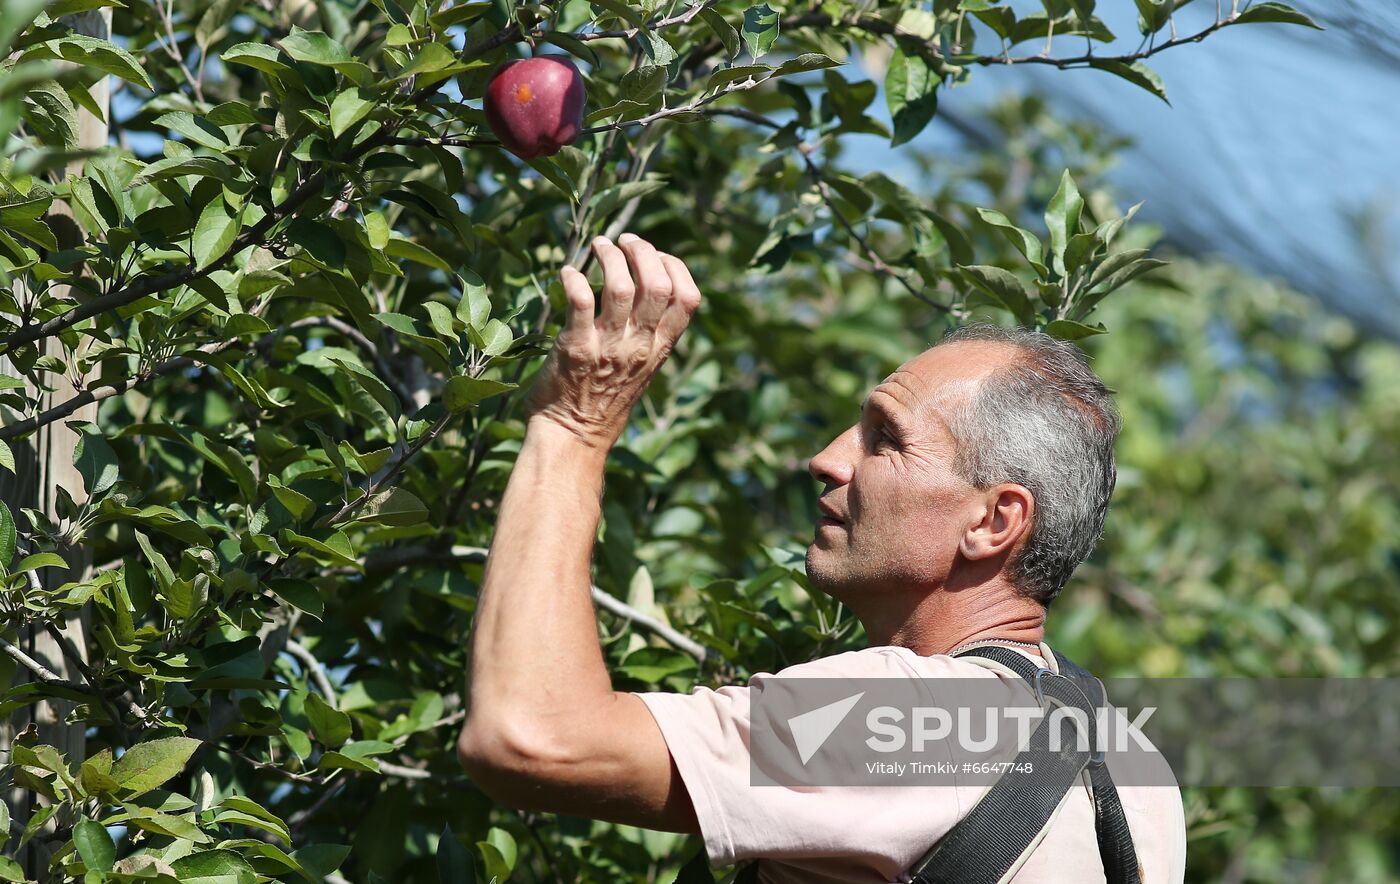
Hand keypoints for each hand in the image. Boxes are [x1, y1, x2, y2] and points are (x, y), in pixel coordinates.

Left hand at [523, 233, 702, 450]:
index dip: (675, 267)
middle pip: (657, 284)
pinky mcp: (575, 348)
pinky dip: (573, 278)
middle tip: (624, 242)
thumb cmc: (603, 400)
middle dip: (642, 252)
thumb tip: (645, 289)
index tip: (656, 255)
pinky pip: (579, 300)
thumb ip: (648, 334)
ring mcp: (608, 348)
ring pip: (620, 287)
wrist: (573, 438)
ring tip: (599, 246)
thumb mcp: (641, 369)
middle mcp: (639, 346)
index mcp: (660, 349)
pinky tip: (566, 272)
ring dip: (609, 256)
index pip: (688, 299)